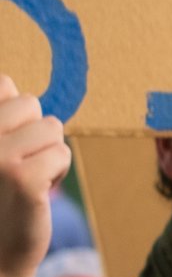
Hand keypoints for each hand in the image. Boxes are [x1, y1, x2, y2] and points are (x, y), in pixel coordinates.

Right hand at [0, 76, 69, 276]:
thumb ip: (0, 119)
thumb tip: (9, 84)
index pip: (3, 84)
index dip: (15, 112)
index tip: (7, 142)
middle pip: (31, 104)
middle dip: (35, 133)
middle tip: (17, 164)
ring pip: (51, 128)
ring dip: (47, 153)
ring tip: (25, 178)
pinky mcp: (22, 178)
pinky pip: (61, 153)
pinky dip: (57, 172)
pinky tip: (37, 191)